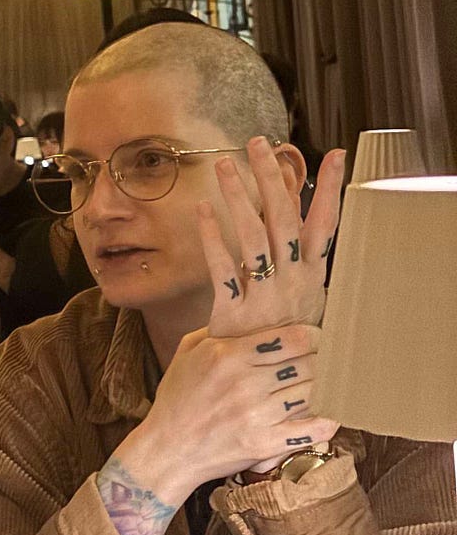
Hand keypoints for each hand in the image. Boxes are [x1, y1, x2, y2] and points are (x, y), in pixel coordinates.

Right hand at [139, 322, 339, 490]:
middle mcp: (245, 383)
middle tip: (330, 361)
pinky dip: (327, 422)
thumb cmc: (176, 400)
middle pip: (307, 364)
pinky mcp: (263, 443)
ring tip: (330, 384)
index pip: (291, 339)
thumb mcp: (187, 353)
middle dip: (323, 361)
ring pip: (312, 393)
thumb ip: (217, 329)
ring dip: (325, 389)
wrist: (167, 449)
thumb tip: (243, 310)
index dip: (314, 336)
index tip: (319, 338)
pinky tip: (332, 415)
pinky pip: (310, 430)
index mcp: (228, 355)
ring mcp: (256, 415)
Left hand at [201, 139, 345, 339]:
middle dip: (271, 177)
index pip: (325, 225)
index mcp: (313, 278)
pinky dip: (211, 237)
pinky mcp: (234, 312)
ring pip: (251, 236)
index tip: (335, 155)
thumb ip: (298, 257)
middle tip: (259, 142)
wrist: (269, 391)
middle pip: (283, 219)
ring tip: (223, 165)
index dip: (330, 190)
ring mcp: (264, 297)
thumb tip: (296, 212)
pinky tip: (200, 210)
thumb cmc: (284, 340)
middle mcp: (293, 283)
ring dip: (238, 197)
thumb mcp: (303, 299)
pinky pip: (221, 268)